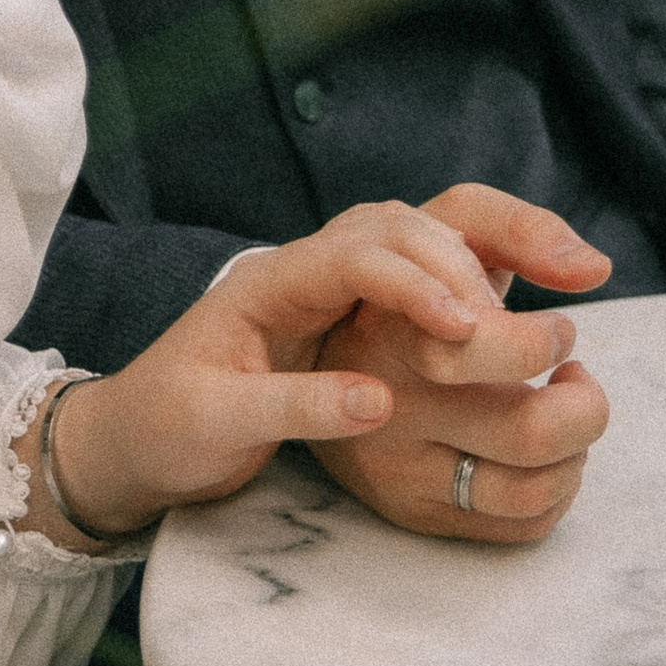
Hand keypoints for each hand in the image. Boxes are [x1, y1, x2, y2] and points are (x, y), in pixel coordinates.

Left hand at [28, 201, 523, 540]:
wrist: (132, 438)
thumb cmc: (164, 428)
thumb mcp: (214, 425)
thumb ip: (292, 410)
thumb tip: (379, 401)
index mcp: (266, 283)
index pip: (354, 255)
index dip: (416, 283)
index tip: (470, 329)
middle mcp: (301, 268)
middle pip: (395, 228)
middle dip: (464, 263)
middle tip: (522, 328)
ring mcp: (326, 285)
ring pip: (412, 239)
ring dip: (476, 261)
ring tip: (533, 312)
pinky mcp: (347, 312)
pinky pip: (415, 274)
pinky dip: (469, 280)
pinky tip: (511, 309)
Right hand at [307, 183, 611, 543]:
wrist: (314, 350)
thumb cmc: (413, 285)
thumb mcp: (445, 227)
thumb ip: (519, 230)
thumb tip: (595, 269)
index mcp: (392, 327)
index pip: (486, 347)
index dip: (543, 342)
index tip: (557, 330)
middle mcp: (388, 405)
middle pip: (530, 432)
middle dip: (586, 406)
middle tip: (574, 375)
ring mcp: (397, 469)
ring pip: (531, 488)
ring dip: (577, 451)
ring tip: (561, 411)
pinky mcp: (411, 511)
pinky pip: (516, 524)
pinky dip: (556, 490)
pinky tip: (539, 452)